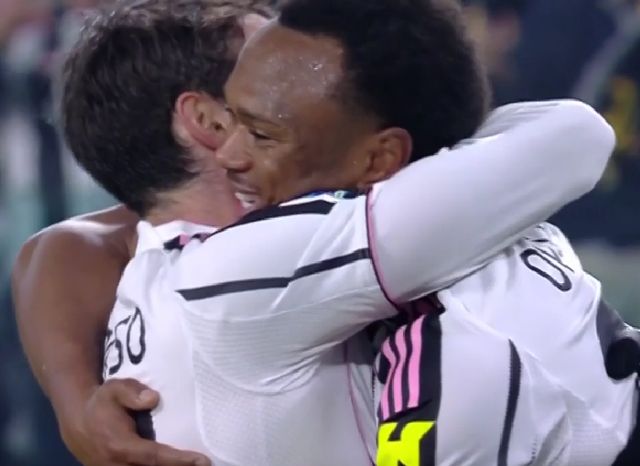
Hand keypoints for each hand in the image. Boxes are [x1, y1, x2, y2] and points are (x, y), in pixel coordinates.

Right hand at [61, 378, 210, 465]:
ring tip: (196, 465)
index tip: (204, 460)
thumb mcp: (113, 389)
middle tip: (205, 463)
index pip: (156, 457)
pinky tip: (180, 464)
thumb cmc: (101, 404)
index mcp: (121, 446)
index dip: (180, 460)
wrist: (77, 423)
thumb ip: (132, 392)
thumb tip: (154, 398)